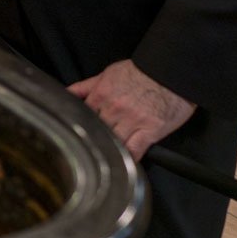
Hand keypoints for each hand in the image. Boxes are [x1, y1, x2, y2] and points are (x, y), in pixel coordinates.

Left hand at [67, 59, 194, 159]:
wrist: (169, 71)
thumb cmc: (139, 72)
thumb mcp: (107, 74)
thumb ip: (85, 87)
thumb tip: (67, 94)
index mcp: (100, 95)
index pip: (83, 116)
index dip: (82, 126)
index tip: (80, 134)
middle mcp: (114, 109)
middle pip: (97, 131)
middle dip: (95, 139)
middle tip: (92, 149)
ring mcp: (132, 121)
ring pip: (114, 142)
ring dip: (110, 150)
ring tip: (107, 159)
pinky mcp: (150, 131)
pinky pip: (135, 150)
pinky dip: (128, 159)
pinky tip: (123, 165)